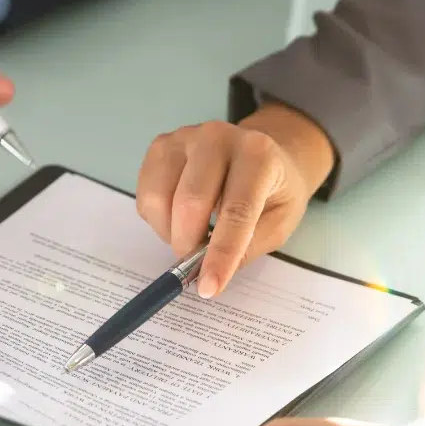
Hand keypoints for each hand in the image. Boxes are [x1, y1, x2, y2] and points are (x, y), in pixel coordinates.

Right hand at [135, 102, 334, 297]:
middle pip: (190, 202)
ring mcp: (184, 137)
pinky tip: (178, 219)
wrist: (262, 152)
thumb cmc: (273, 190)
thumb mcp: (279, 223)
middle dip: (188, 244)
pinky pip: (146, 195)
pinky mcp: (161, 146)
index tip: (209, 288)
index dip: (221, 254)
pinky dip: (157, 220)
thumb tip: (206, 270)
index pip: (236, 210)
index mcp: (258, 155)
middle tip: (195, 264)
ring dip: (170, 232)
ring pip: (160, 198)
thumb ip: (246, 247)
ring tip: (191, 236)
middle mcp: (218, 137)